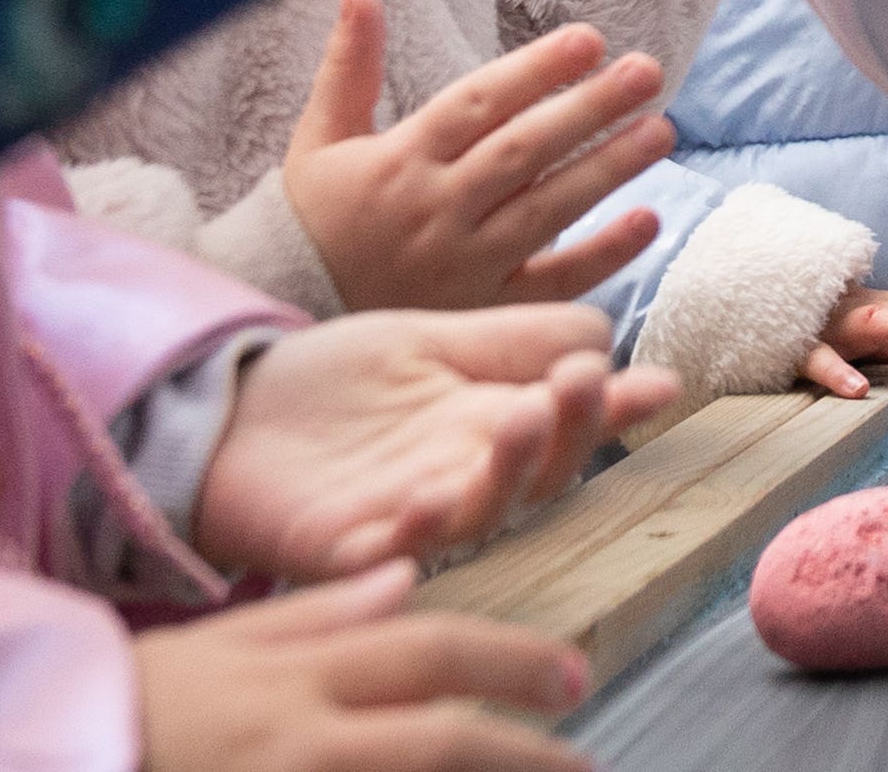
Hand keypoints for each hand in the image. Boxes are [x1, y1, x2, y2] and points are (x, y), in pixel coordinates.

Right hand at [133, 561, 588, 771]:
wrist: (40, 750)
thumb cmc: (129, 707)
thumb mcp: (219, 644)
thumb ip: (315, 614)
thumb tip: (406, 579)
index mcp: (294, 673)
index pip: (424, 653)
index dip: (507, 661)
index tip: (571, 677)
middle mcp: (302, 735)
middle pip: (439, 738)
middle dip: (523, 753)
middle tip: (588, 765)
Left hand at [196, 307, 680, 581]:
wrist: (226, 414)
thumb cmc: (332, 385)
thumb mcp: (430, 342)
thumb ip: (512, 340)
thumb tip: (608, 336)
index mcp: (486, 425)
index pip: (566, 423)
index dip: (614, 410)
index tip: (660, 383)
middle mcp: (462, 477)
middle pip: (538, 475)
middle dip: (569, 434)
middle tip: (578, 386)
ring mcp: (408, 517)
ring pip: (479, 513)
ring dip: (506, 472)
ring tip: (517, 418)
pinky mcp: (346, 549)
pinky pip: (391, 552)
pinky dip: (417, 531)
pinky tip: (431, 497)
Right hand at [279, 0, 677, 311]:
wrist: (286, 311)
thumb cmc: (311, 218)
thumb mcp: (319, 138)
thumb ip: (349, 64)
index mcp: (400, 160)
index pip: (477, 106)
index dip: (535, 71)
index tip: (589, 39)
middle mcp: (436, 210)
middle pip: (524, 152)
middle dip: (589, 109)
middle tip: (647, 73)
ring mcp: (464, 266)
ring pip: (547, 210)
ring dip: (608, 170)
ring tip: (661, 131)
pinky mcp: (484, 311)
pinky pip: (551, 283)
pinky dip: (602, 255)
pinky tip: (648, 220)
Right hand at [798, 283, 887, 398]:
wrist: (749, 304)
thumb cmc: (816, 324)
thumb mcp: (865, 338)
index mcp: (885, 310)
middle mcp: (866, 312)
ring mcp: (834, 328)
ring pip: (878, 325)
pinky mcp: (799, 349)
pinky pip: (819, 361)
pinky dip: (838, 374)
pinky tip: (858, 391)